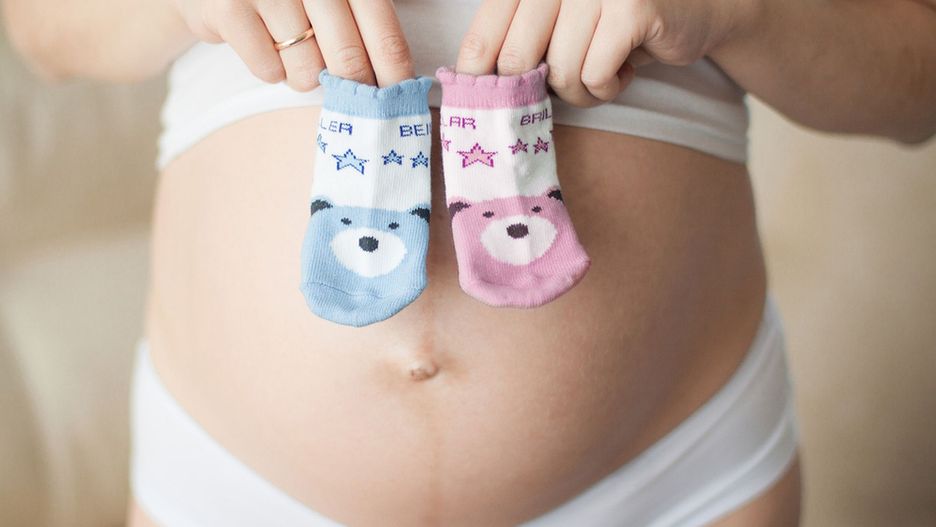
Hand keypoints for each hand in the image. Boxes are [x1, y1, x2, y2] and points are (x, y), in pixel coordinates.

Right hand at [172, 0, 413, 89]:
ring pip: (306, 71)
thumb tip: (404, 81)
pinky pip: (268, 69)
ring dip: (304, 76)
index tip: (400, 105)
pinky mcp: (229, 9)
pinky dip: (270, 69)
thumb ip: (368, 23)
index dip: (395, 78)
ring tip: (294, 53)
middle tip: (351, 99)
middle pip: (349, 60)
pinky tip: (266, 46)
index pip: (385, 36)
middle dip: (352, 89)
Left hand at [456, 0, 754, 106]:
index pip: (486, 33)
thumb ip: (519, 39)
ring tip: (604, 76)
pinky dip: (608, 89)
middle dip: (537, 89)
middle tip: (561, 88)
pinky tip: (627, 70)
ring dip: (580, 92)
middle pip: (516, 58)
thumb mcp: (560, 23)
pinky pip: (595, 75)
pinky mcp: (631, 7)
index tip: (478, 107)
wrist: (699, 7)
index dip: (477, 76)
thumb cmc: (616, 23)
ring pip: (560, 72)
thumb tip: (470, 90)